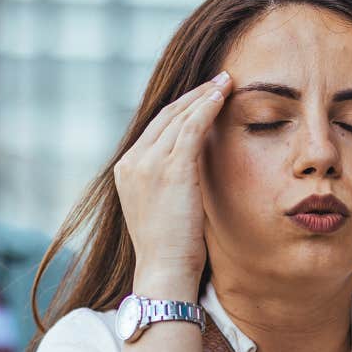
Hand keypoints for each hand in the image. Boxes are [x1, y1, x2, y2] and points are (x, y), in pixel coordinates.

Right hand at [114, 72, 228, 293]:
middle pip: (165, 116)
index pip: (154, 130)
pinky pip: (191, 126)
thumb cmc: (170, 250)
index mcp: (126, 170)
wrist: (164, 271)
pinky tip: (222, 95)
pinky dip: (207, 106)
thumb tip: (191, 174)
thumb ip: (169, 184)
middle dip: (193, 95)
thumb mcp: (162, 209)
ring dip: (204, 95)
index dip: (180, 110)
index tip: (201, 98)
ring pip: (179, 117)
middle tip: (217, 81)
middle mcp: (131, 162)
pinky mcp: (170, 168)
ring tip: (225, 82)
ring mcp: (147, 163)